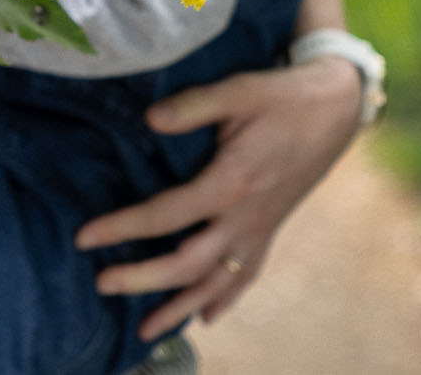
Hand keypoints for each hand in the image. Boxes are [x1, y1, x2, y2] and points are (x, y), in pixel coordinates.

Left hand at [74, 57, 362, 337]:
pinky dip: (224, 299)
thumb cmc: (282, 96)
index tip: (84, 238)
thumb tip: (149, 120)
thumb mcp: (238, 90)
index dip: (122, 228)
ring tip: (146, 331)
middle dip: (142, 279)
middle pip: (187, 264)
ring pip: (216, 283)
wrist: (336, 108)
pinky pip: (246, 275)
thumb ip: (193, 106)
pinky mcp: (271, 229)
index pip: (166, 216)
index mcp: (232, 183)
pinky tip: (206, 317)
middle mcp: (246, 217)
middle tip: (102, 284)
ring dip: (180, 307)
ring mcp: (261, 229)